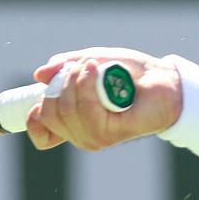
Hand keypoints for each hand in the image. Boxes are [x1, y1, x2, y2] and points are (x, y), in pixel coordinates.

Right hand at [25, 48, 181, 151]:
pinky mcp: (112, 133)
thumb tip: (39, 74)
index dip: (34, 114)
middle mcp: (82, 135)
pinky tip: (98, 71)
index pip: (40, 134)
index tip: (46, 89)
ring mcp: (96, 137)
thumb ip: (64, 68)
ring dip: (75, 81)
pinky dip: (88, 85)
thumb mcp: (91, 62)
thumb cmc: (130, 73)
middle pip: (48, 115)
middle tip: (81, 66)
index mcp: (74, 123)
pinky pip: (87, 109)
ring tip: (94, 65)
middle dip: (59, 84)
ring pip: (67, 110)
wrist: (164, 80)